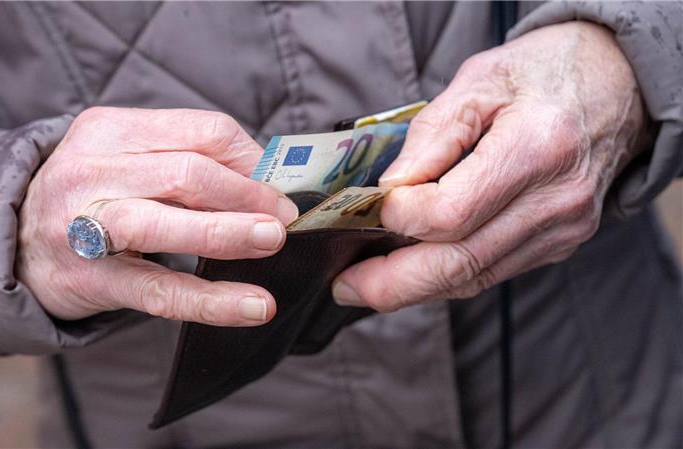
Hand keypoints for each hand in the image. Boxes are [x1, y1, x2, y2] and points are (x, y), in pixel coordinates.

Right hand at [17, 108, 298, 324]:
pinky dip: (211, 300)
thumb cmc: (90, 197)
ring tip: (272, 241)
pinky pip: (159, 290)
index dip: (251, 159)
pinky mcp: (90, 279)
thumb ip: (184, 159)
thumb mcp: (124, 159)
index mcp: (108, 130)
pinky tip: (252, 306)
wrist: (10, 243)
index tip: (277, 185)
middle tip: (285, 217)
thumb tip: (265, 180)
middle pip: (187, 173)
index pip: (200, 132)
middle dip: (247, 194)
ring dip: (229, 231)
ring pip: (165, 223)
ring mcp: (84, 225)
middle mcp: (89, 171)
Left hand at [333, 22, 646, 310]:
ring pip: (473, 278)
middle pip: (460, 264)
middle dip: (392, 284)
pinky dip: (445, 277)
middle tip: (344, 285)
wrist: (615, 86)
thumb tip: (389, 190)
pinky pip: (491, 272)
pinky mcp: (558, 245)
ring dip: (413, 288)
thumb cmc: (541, 74)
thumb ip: (431, 136)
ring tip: (365, 284)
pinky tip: (411, 271)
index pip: (451, 214)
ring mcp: (562, 230)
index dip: (400, 219)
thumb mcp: (478, 81)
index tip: (369, 208)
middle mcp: (555, 201)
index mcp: (536, 148)